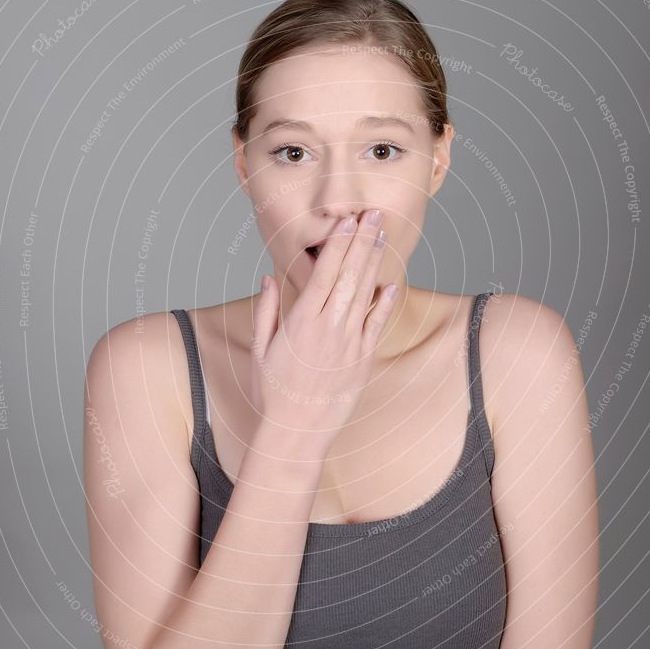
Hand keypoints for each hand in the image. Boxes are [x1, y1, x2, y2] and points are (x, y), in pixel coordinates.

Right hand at [250, 211, 398, 454]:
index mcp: (300, 322)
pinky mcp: (363, 361)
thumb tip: (268, 278)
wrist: (295, 434)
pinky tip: (391, 284)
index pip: (323, 272)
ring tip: (383, 236)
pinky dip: (385, 304)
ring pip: (365, 294)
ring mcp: (349, 344)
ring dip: (375, 263)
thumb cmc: (272, 392)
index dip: (338, 244)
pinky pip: (377, 326)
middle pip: (349, 275)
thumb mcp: (259, 350)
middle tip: (375, 214)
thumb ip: (266, 311)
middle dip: (363, 241)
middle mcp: (328, 328)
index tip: (347, 221)